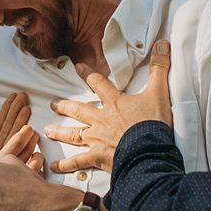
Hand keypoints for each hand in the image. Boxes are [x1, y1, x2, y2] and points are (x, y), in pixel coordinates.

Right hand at [0, 91, 41, 210]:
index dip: (6, 114)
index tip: (16, 98)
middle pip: (8, 135)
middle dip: (16, 115)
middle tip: (26, 98)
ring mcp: (3, 178)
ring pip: (18, 152)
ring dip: (27, 135)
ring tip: (37, 118)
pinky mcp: (10, 191)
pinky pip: (25, 173)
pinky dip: (33, 161)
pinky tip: (40, 150)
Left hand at [45, 39, 173, 174]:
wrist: (150, 152)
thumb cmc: (153, 124)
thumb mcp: (159, 92)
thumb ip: (160, 68)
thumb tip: (162, 44)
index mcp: (115, 102)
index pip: (98, 83)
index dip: (87, 74)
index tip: (76, 67)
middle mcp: (101, 120)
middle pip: (79, 110)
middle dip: (65, 106)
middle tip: (54, 104)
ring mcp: (97, 140)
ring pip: (74, 134)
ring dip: (60, 132)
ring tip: (48, 130)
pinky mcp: (98, 158)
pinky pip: (78, 162)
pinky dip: (66, 165)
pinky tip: (54, 167)